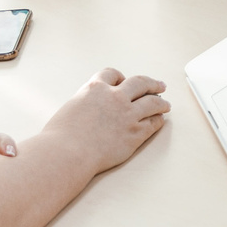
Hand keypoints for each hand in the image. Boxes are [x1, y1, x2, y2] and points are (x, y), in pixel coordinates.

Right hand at [44, 68, 171, 173]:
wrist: (67, 152)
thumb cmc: (60, 135)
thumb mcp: (70, 108)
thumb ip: (84, 104)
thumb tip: (89, 110)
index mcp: (95, 88)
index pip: (112, 74)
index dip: (119, 77)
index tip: (124, 81)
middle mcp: (114, 97)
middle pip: (140, 83)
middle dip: (151, 83)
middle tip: (160, 85)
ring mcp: (127, 115)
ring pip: (152, 102)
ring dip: (161, 102)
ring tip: (166, 104)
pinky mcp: (135, 133)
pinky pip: (153, 123)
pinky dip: (158, 120)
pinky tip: (160, 120)